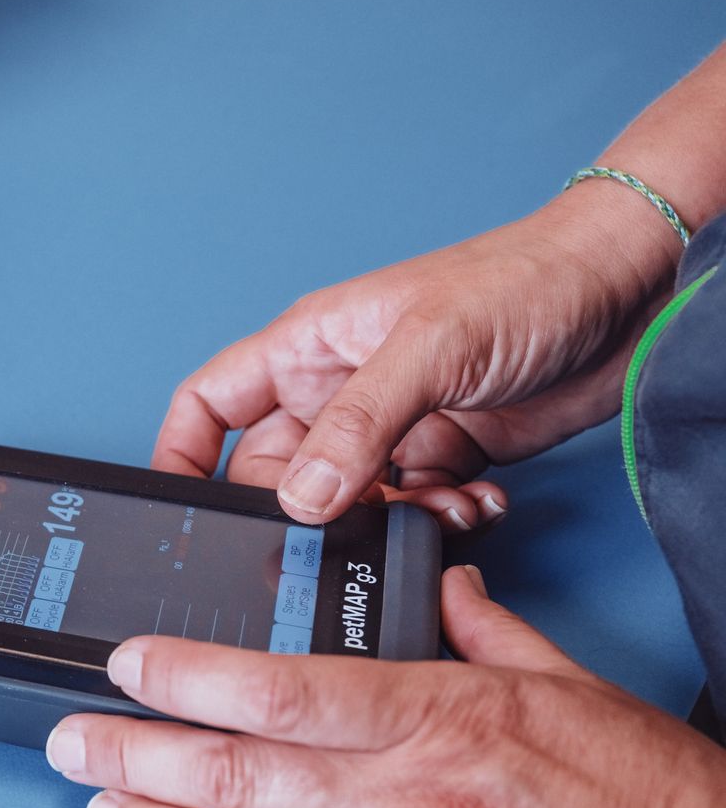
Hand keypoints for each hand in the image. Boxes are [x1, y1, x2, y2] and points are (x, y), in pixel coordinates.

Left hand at [44, 568, 725, 807]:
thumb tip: (433, 584)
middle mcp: (415, 805)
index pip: (281, 688)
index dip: (187, 674)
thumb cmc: (649, 798)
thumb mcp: (568, 683)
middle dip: (138, 758)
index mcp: (438, 721)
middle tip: (72, 746)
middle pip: (242, 776)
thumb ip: (479, 633)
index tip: (125, 663)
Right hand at [151, 180, 680, 531]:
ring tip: (439, 505)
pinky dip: (443, 519)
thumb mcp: (427, 349)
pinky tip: (477, 499)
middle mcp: (339, 388)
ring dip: (392, 520)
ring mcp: (392, 425)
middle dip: (312, 511)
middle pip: (280, 473)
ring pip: (352, 503)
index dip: (183, 455)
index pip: (212, 405)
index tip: (179, 510)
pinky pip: (417, 508)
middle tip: (350, 525)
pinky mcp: (446, 453)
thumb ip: (357, 427)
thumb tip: (300, 501)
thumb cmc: (522, 281)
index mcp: (309, 347)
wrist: (628, 291)